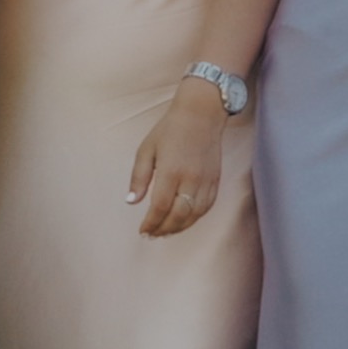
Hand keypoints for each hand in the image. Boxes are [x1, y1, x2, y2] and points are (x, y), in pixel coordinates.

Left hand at [129, 80, 227, 237]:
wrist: (201, 114)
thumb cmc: (170, 129)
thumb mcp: (146, 149)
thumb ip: (139, 178)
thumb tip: (131, 201)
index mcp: (171, 171)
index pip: (160, 207)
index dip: (151, 223)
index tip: (142, 231)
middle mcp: (190, 179)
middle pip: (178, 216)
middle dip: (164, 230)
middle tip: (152, 235)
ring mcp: (206, 181)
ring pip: (194, 216)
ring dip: (179, 228)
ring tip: (165, 232)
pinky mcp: (216, 181)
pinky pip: (206, 207)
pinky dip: (194, 219)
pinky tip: (183, 221)